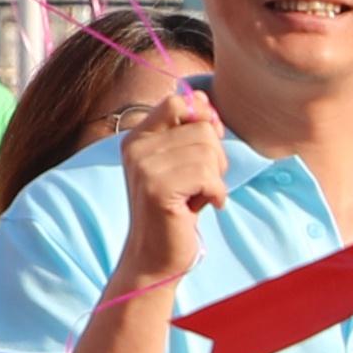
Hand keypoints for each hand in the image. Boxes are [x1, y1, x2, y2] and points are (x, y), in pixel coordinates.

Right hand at [115, 91, 230, 278]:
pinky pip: (208, 175)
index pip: (178, 103)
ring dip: (215, 177)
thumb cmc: (175, 209)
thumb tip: (201, 95)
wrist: (155, 258)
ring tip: (199, 195)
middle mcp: (136, 148)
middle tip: (200, 184)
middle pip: (201, 127)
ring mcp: (144, 168)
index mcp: (137, 137)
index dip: (202, 121)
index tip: (204, 151)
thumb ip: (191, 129)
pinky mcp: (157, 189)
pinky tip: (205, 207)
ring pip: (207, 151)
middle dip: (214, 157)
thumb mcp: (183, 163)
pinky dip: (216, 194)